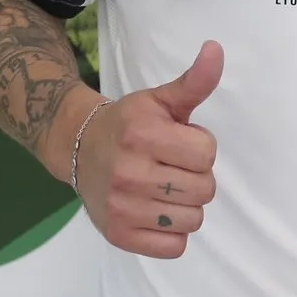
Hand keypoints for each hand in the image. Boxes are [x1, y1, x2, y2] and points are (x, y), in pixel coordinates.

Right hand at [76, 40, 221, 258]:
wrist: (79, 148)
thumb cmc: (130, 123)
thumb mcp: (160, 99)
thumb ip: (194, 81)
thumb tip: (216, 49)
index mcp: (143, 134)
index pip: (207, 154)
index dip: (199, 147)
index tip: (179, 142)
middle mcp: (129, 172)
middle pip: (204, 189)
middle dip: (194, 176)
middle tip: (171, 166)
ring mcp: (122, 207)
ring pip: (193, 219)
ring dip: (185, 205)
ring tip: (163, 188)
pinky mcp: (118, 235)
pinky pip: (174, 247)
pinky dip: (172, 233)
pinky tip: (155, 211)